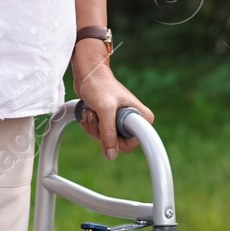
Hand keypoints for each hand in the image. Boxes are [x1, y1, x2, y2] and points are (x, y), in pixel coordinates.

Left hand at [71, 40, 154, 160]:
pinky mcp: (110, 122)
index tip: (108, 126)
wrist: (87, 74)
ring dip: (93, 127)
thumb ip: (108, 133)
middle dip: (101, 132)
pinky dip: (91, 126)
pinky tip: (89, 113)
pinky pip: (99, 135)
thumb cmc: (99, 85)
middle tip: (96, 115)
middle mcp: (134, 122)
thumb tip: (111, 155)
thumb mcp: (104, 109)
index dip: (118, 140)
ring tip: (92, 111)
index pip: (131, 143)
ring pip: (106, 140)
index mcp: (141, 117)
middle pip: (116, 144)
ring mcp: (121, 122)